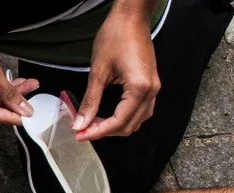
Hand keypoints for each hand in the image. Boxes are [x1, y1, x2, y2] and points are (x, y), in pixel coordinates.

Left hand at [73, 10, 159, 141]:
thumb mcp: (98, 71)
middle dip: (105, 131)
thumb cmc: (116, 36)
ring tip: (93, 123)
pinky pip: (140, 110)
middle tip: (83, 130)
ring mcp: (153, 88)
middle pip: (129, 126)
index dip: (98, 132)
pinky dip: (124, 117)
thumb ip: (90, 101)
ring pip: (136, 121)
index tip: (80, 135)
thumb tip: (80, 123)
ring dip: (115, 126)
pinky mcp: (150, 84)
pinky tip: (108, 115)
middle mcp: (151, 91)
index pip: (118, 122)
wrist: (131, 17)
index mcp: (140, 88)